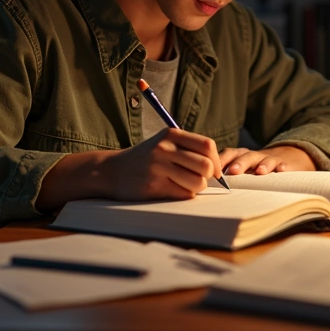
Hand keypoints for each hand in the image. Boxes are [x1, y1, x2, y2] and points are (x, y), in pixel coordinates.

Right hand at [103, 128, 224, 200]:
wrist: (111, 171)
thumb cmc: (145, 159)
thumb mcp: (164, 143)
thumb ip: (188, 149)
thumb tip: (218, 168)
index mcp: (171, 134)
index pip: (207, 146)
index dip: (216, 161)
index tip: (213, 171)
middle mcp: (165, 148)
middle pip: (206, 166)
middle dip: (207, 177)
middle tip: (196, 179)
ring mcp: (158, 167)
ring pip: (197, 182)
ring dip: (195, 188)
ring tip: (183, 185)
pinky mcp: (154, 186)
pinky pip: (184, 194)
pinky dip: (183, 195)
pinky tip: (170, 190)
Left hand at [219, 145, 315, 175]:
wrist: (281, 158)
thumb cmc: (253, 168)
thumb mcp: (240, 169)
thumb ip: (226, 175)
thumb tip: (206, 184)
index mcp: (240, 156)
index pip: (229, 154)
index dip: (222, 160)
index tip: (214, 171)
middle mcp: (253, 156)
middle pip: (246, 156)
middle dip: (240, 163)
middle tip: (233, 172)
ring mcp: (269, 159)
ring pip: (265, 159)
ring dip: (263, 164)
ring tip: (260, 171)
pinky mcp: (283, 164)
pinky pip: (283, 164)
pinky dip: (282, 167)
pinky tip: (282, 170)